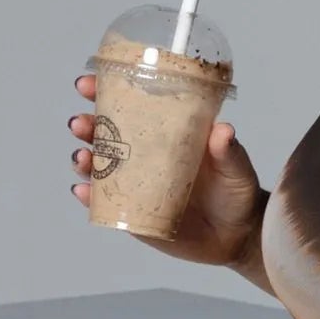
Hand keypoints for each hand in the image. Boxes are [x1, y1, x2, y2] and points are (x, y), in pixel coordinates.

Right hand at [68, 71, 264, 268]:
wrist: (238, 235)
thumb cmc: (235, 191)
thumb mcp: (236, 167)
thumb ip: (228, 150)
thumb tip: (223, 131)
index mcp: (167, 133)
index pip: (131, 106)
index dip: (105, 92)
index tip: (89, 83)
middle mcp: (146, 156)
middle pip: (105, 134)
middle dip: (86, 125)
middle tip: (81, 123)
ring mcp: (136, 185)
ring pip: (99, 168)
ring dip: (83, 160)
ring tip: (82, 158)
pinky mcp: (133, 213)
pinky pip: (105, 204)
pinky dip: (90, 197)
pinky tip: (83, 191)